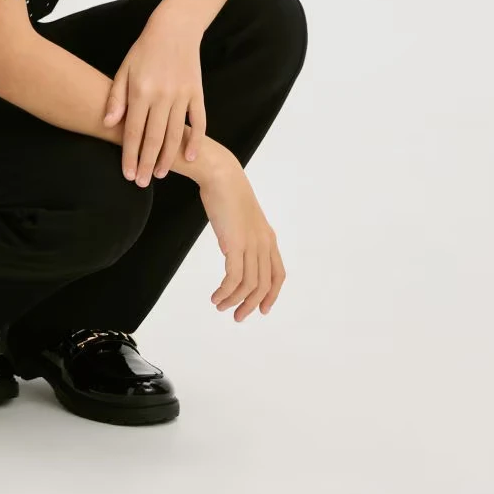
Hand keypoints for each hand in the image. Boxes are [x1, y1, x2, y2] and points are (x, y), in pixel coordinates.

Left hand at [103, 15, 205, 186]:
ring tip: (158, 174)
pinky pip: (198, 122)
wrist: (174, 30)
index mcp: (141, 91)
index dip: (129, 155)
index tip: (127, 174)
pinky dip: (195, 141)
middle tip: (141, 183)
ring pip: (175, 134)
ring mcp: (182, 96)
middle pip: (153, 138)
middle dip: (146, 164)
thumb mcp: (124, 70)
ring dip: (167, 157)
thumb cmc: (144, 51)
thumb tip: (108, 124)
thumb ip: (116, 98)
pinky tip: (189, 157)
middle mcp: (162, 96)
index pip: (133, 131)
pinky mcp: (197, 93)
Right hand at [198, 140, 285, 320]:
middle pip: (264, 285)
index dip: (272, 295)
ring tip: (219, 306)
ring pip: (249, 285)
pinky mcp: (235, 244)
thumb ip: (243, 235)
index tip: (262, 309)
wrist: (221, 176)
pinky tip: (216, 296)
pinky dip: (225, 291)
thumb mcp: (241, 218)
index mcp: (268, 238)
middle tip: (237, 316)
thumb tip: (234, 249)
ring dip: (234, 301)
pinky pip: (233, 278)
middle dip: (250, 305)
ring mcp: (251, 244)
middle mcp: (264, 244)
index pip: (278, 274)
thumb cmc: (227, 193)